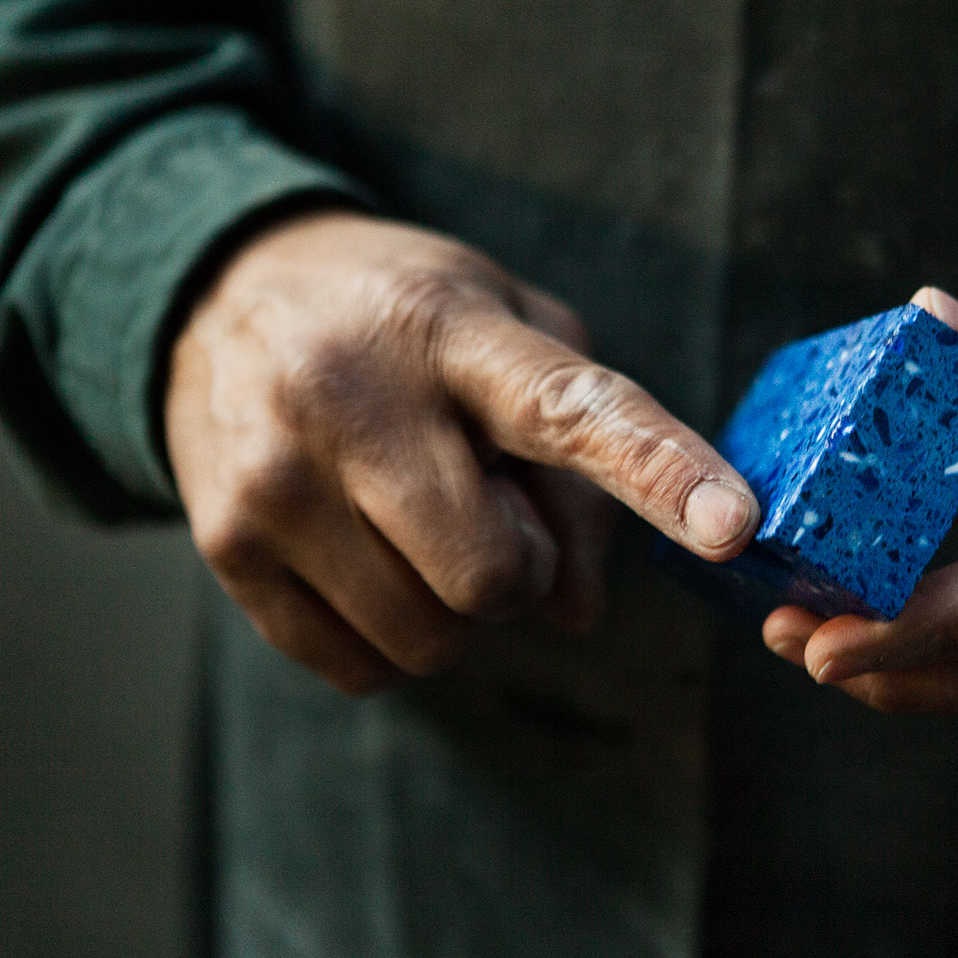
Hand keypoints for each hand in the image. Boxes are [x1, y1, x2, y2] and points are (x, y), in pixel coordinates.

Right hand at [165, 210, 756, 693]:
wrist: (225, 291)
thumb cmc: (408, 323)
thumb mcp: (517, 335)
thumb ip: (584, 462)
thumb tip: (578, 612)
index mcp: (454, 335)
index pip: (573, 412)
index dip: (660, 472)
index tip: (733, 526)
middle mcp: (352, 400)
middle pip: (495, 576)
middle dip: (518, 566)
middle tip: (483, 500)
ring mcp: (276, 479)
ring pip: (429, 639)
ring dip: (451, 605)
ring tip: (412, 513)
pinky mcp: (224, 545)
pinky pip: (359, 667)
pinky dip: (389, 634)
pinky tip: (364, 550)